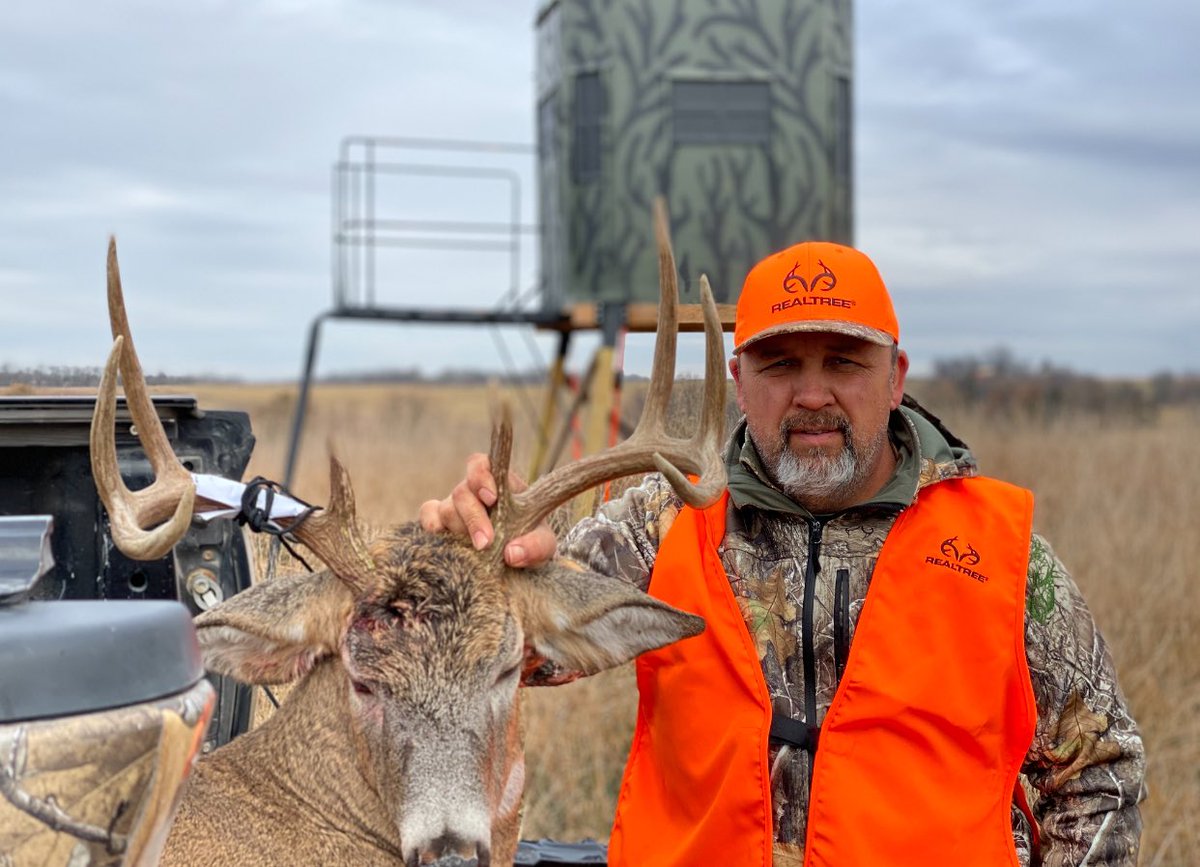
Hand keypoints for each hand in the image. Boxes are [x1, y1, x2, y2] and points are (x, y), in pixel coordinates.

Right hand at [418, 453, 557, 567]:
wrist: (517, 566)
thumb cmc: (530, 545)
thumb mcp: (544, 546)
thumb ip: (536, 547)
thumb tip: (512, 553)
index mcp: (500, 484)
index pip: (482, 465)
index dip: (481, 475)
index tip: (491, 498)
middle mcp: (473, 492)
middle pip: (462, 491)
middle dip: (473, 517)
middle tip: (486, 542)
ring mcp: (454, 508)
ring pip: (447, 509)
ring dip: (460, 529)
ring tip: (478, 551)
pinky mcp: (440, 525)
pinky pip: (428, 517)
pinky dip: (432, 526)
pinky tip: (444, 540)